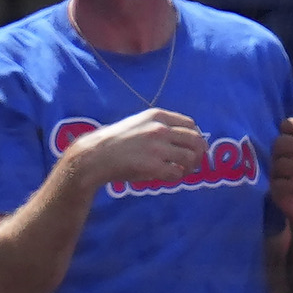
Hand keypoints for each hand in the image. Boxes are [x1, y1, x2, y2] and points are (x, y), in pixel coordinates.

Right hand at [70, 108, 206, 187]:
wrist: (94, 156)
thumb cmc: (113, 141)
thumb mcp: (137, 123)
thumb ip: (158, 126)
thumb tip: (183, 137)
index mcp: (156, 116)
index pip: (190, 124)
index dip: (195, 136)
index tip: (192, 146)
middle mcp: (159, 129)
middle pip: (195, 140)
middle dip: (198, 153)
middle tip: (193, 162)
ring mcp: (157, 148)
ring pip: (190, 157)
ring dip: (189, 167)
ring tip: (181, 171)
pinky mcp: (154, 166)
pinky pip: (176, 173)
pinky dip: (176, 176)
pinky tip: (167, 176)